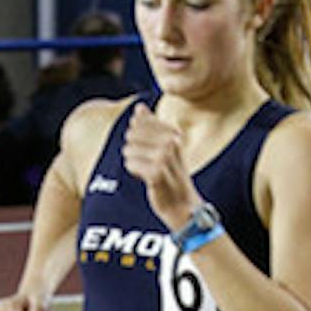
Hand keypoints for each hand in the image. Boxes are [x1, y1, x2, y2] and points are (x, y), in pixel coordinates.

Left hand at [121, 103, 198, 229]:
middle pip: (132, 134)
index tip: (149, 149)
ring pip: (129, 150)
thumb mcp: (164, 147)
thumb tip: (139, 107)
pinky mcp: (156, 173)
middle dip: (133, 149)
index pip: (140, 122)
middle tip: (147, 162)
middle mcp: (171, 142)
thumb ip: (151, 126)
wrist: (182, 204)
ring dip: (133, 161)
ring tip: (146, 169)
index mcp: (173, 133)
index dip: (136, 137)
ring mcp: (164, 157)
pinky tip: (145, 177)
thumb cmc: (170, 174)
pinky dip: (133, 171)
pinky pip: (130, 164)